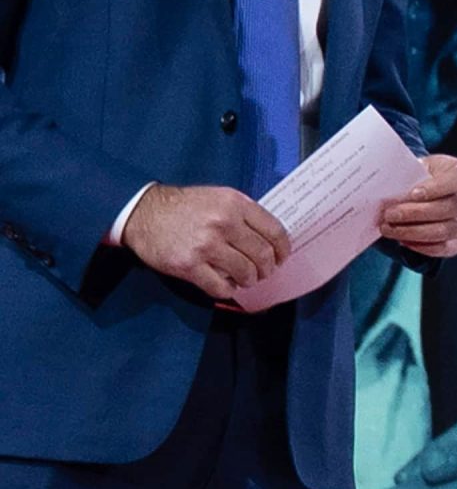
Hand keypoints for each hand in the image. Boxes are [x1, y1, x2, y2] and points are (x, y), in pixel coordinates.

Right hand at [120, 183, 285, 296]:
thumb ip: (244, 215)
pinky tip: (226, 284)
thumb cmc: (184, 207)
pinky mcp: (189, 265)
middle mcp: (223, 223)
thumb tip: (269, 239)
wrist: (142, 212)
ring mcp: (206, 245)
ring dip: (249, 280)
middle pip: (262, 255)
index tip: (281, 257)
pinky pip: (221, 287)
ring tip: (245, 278)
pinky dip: (228, 289)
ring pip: (246, 273)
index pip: (274, 231)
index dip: (282, 249)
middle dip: (267, 268)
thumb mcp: (218, 198)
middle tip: (263, 272)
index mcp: (235, 204)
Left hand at [379, 152, 456, 258]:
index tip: (413, 194)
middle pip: (452, 207)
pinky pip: (446, 248)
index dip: (437, 188)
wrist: (430, 192)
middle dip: (418, 213)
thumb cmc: (424, 177)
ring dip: (415, 231)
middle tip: (391, 214)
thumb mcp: (418, 167)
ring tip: (390, 228)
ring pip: (447, 230)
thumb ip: (409, 176)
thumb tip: (388, 191)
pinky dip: (422, 246)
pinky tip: (403, 240)